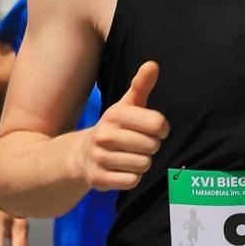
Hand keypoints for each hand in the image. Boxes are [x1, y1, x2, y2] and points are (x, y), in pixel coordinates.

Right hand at [80, 61, 167, 190]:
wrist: (82, 154)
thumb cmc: (114, 127)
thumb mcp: (126, 105)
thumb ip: (141, 85)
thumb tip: (153, 64)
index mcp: (115, 115)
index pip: (157, 124)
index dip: (162, 128)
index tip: (156, 129)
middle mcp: (105, 135)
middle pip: (152, 146)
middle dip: (151, 146)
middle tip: (139, 144)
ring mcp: (101, 158)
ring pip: (144, 165)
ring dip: (142, 162)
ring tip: (130, 156)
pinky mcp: (99, 179)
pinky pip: (133, 181)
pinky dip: (133, 177)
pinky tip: (123, 169)